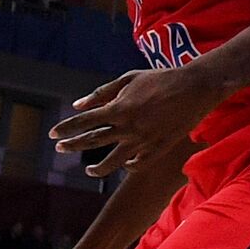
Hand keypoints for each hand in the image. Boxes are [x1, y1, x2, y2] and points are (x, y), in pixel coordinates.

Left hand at [50, 66, 226, 177]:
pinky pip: (136, 164)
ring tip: (88, 170)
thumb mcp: (129, 78)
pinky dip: (126, 166)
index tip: (53, 134)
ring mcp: (142, 141)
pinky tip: (123, 163)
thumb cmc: (161, 78)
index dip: (66, 128)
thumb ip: (102, 92)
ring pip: (111, 162)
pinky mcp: (158, 149)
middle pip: (92, 142)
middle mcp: (128, 127)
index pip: (84, 122)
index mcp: (119, 108)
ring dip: (95, 168)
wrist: (196, 87)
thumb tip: (78, 105)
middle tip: (60, 148)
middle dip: (72, 145)